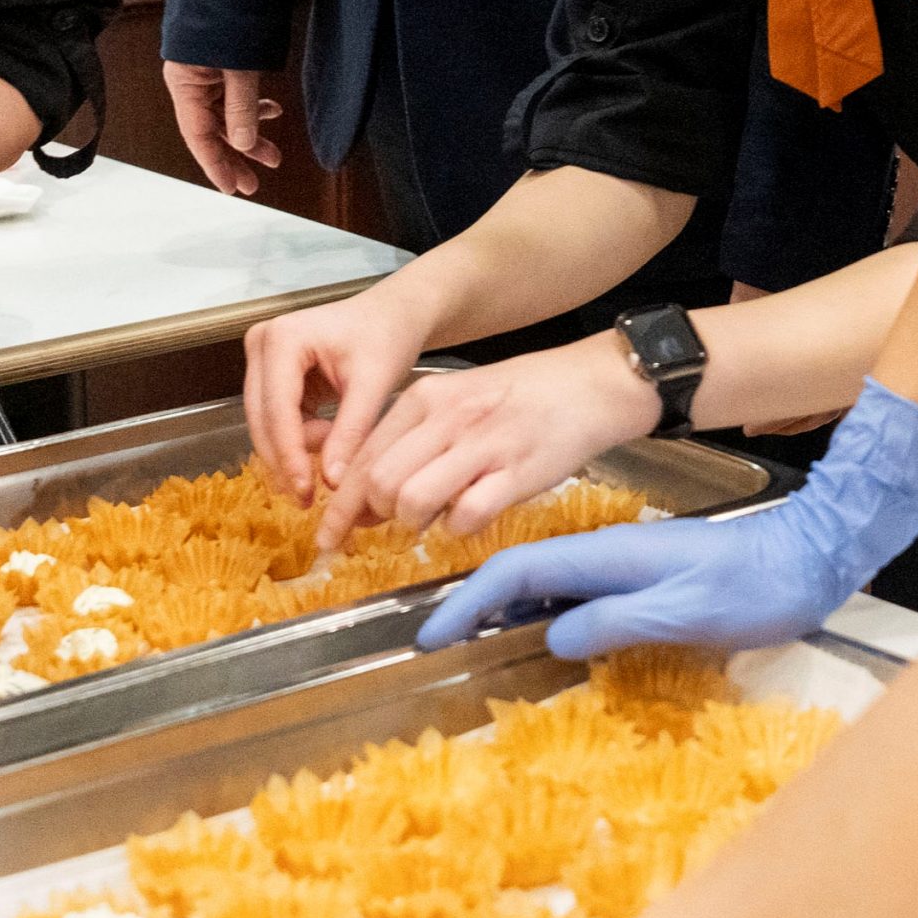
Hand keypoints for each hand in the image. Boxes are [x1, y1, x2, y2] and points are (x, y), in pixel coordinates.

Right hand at [164, 62, 281, 195]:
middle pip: (211, 131)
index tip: (230, 188)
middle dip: (235, 157)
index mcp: (184, 82)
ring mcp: (205, 74)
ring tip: (272, 158)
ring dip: (250, 136)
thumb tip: (244, 145)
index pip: (197, 134)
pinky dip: (253, 108)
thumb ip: (241, 106)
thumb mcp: (241, 68)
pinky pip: (234, 97)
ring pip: (226, 117)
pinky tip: (273, 111)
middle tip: (252, 185)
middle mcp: (190, 82)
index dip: (214, 164)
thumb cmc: (232, 16)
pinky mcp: (220, 66)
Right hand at [243, 282, 436, 506]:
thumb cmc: (387, 336)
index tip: (304, 492)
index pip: (277, 409)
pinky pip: (276, 419)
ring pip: (266, 423)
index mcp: (283, 339)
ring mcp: (262, 358)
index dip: (289, 455)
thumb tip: (331, 482)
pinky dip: (299, 438)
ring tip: (335, 450)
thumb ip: (351, 432)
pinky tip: (329, 439)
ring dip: (295, 448)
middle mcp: (262, 344)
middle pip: (263, 418)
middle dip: (287, 458)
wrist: (393, 315)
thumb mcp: (374, 384)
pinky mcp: (270, 374)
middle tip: (309, 497)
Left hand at [314, 333, 659, 553]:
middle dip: (366, 517)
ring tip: (426, 521)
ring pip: (412, 499)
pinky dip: (458, 528)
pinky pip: (467, 514)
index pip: (361, 454)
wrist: (589, 385)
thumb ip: (410, 442)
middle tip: (374, 532)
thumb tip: (363, 496)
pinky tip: (467, 519)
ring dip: (411, 522)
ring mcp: (483, 445)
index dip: (339, 502)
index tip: (328, 532)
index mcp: (425, 398)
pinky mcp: (518, 472)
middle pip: (377, 480)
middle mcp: (448, 419)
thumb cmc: (519, 398)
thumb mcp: (455, 403)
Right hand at [417, 378, 917, 660]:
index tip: (432, 633)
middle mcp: (608, 552)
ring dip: (505, 610)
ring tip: (473, 646)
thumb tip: (554, 637)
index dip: (470, 602)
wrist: (811, 556)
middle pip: (522, 573)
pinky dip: (543, 612)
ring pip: (546, 582)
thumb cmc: (755, 588)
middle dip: (473, 605)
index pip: (518, 571)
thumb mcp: (687, 613)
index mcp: (608, 555)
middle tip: (438, 646)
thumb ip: (618, 622)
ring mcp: (624, 562)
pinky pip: (576, 593)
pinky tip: (540, 637)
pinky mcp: (642, 577)